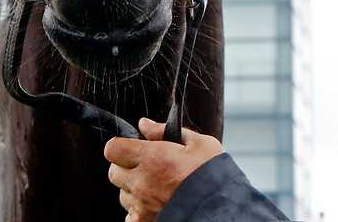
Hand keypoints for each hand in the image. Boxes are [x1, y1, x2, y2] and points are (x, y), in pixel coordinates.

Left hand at [104, 117, 223, 221]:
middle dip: (126, 167)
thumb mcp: (198, 144)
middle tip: (147, 167)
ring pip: (122, 194)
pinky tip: (156, 204)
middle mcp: (142, 183)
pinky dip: (138, 210)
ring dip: (133, 189)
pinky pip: (130, 216)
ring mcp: (142, 207)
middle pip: (114, 172)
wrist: (225, 210)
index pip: (112, 149)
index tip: (134, 147)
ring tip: (157, 187)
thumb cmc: (213, 175)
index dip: (121, 146)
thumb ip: (164, 131)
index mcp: (152, 158)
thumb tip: (143, 124)